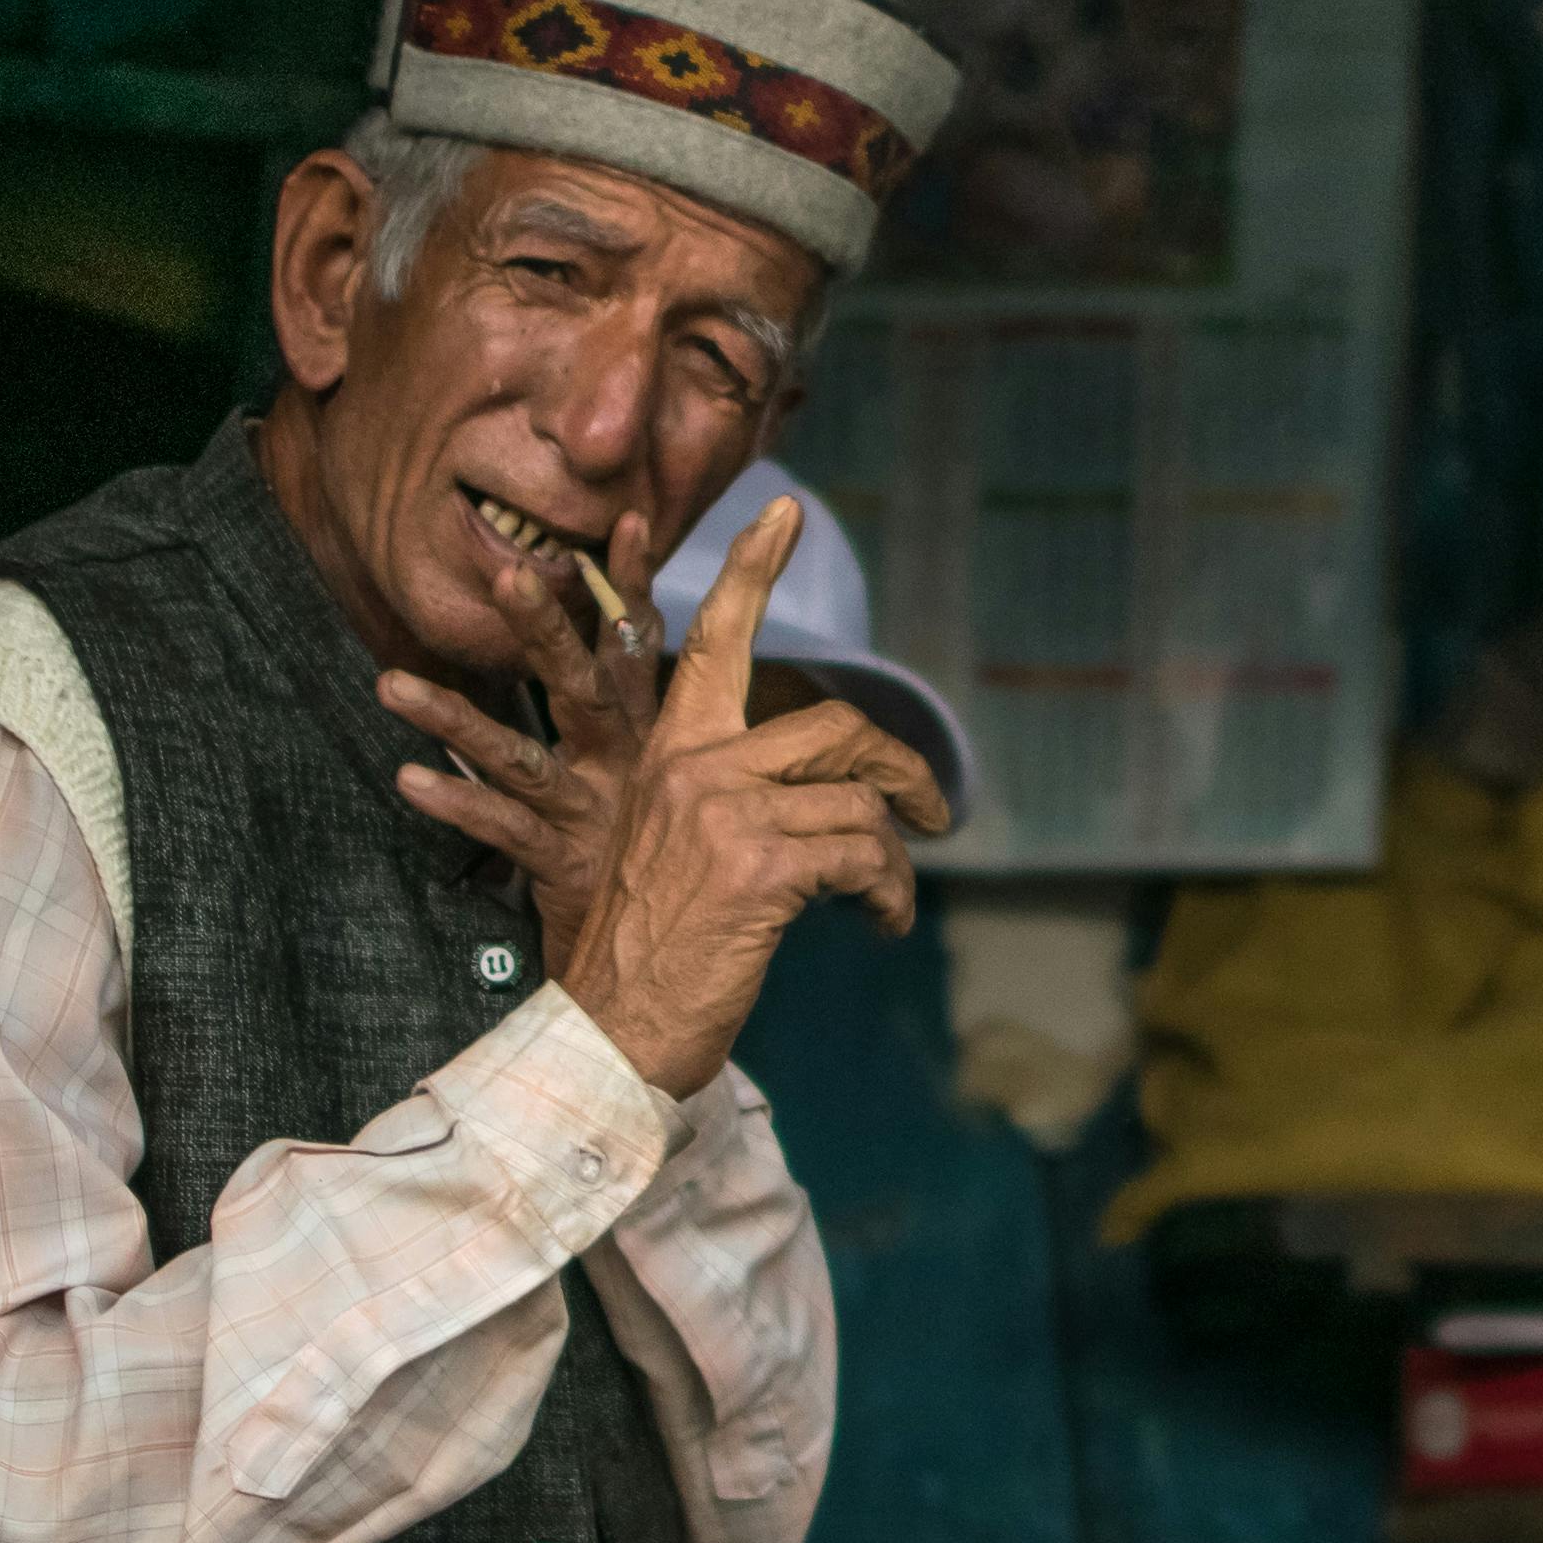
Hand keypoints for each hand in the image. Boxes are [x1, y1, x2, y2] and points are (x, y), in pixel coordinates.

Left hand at [385, 504, 667, 971]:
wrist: (674, 969)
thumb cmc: (667, 865)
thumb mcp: (669, 784)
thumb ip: (655, 723)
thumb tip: (642, 655)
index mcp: (654, 738)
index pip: (643, 647)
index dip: (633, 584)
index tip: (624, 520)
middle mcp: (626, 767)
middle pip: (584, 686)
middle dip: (548, 629)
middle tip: (511, 575)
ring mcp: (592, 814)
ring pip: (520, 757)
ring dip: (454, 718)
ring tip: (388, 686)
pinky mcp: (561, 864)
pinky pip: (501, 829)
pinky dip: (456, 802)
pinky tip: (406, 778)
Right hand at [442, 498, 951, 1099]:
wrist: (610, 1031)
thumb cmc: (644, 953)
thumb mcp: (672, 853)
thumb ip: (731, 805)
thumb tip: (822, 800)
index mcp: (669, 754)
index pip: (717, 640)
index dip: (751, 569)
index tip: (782, 511)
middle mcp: (695, 767)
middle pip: (833, 724)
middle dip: (899, 765)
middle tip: (932, 808)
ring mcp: (726, 812)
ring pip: (859, 796)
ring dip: (894, 854)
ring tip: (887, 900)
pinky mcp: (761, 866)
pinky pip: (865, 855)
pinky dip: (888, 893)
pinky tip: (880, 925)